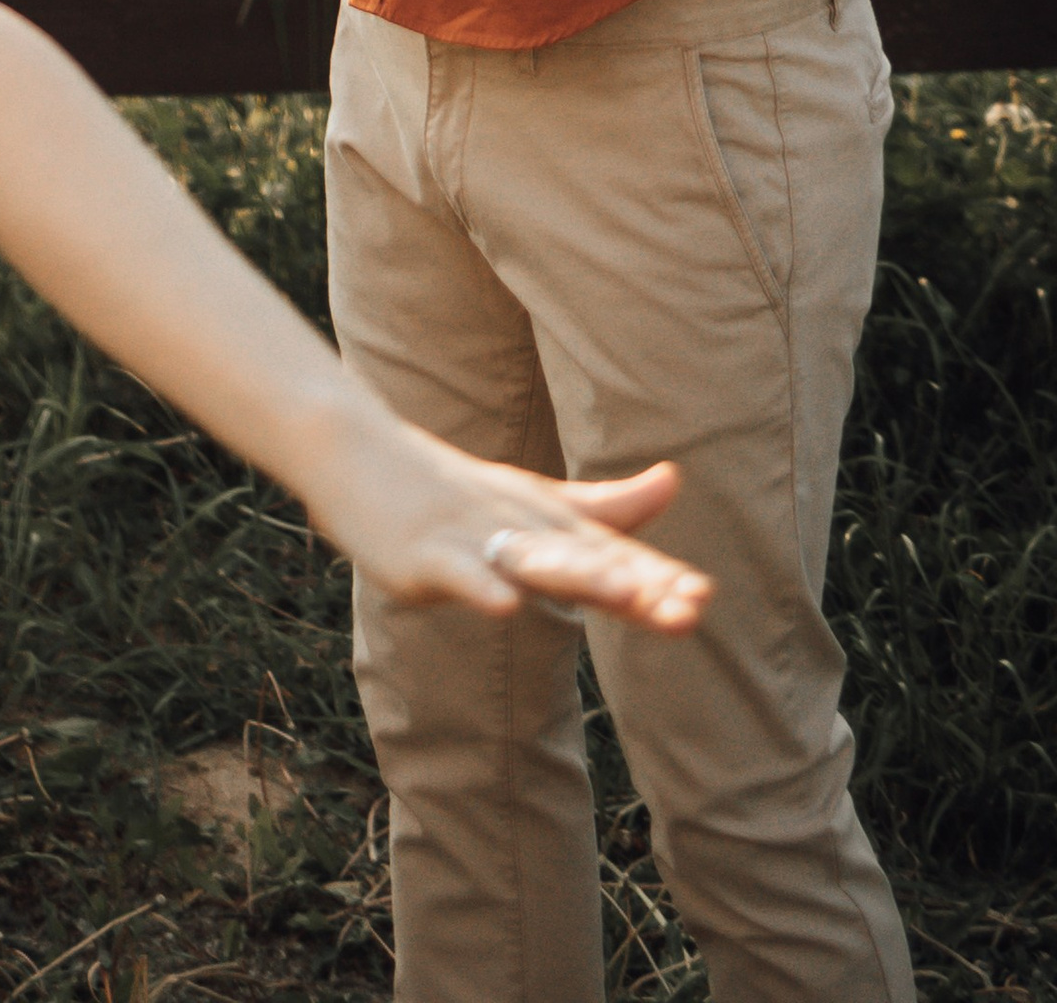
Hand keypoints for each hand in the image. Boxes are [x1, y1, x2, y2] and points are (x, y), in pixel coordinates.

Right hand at [306, 408, 706, 631]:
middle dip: (637, 586)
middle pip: (585, 560)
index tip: (702, 600)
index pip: (610, 555)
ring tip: (627, 595)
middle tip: (690, 608)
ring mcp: (470, 537)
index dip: (656, 579)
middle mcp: (518, 525)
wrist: (354, 449)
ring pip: (532, 559)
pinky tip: (506, 604)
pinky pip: (457, 571)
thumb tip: (675, 478)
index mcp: (546, 521)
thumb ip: (606, 504)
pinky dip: (480, 585)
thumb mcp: (531, 499)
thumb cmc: (449, 488)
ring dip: (581, 576)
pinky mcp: (424, 552)